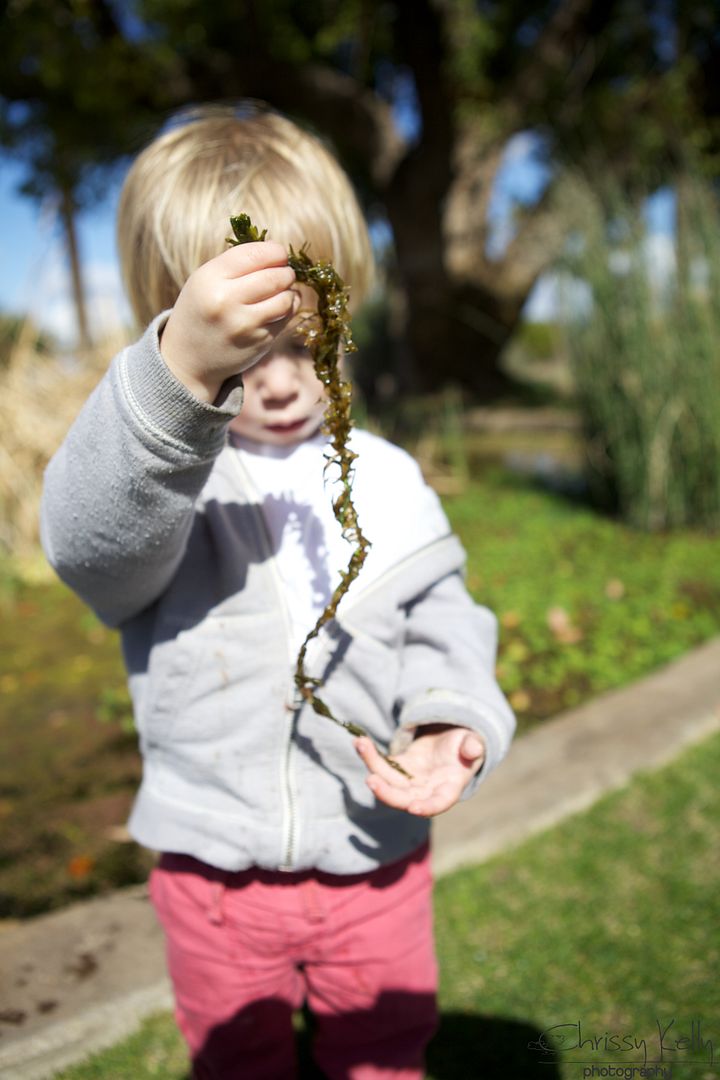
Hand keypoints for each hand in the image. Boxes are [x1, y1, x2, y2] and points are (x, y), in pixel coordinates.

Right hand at [159, 241, 299, 402]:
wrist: (189, 357)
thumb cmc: (201, 310)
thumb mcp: (205, 280)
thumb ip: (237, 264)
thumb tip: (278, 252)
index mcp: (210, 279)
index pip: (255, 255)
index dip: (274, 251)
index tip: (279, 254)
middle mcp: (227, 301)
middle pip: (275, 276)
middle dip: (285, 272)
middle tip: (284, 273)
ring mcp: (245, 325)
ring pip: (286, 299)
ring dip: (289, 291)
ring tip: (281, 290)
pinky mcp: (259, 342)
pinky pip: (286, 318)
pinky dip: (288, 309)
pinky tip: (278, 307)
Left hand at [354, 724, 485, 816]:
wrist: (450, 743)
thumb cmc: (465, 745)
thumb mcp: (472, 743)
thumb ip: (472, 747)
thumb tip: (473, 749)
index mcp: (448, 789)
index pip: (438, 803)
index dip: (426, 807)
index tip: (412, 807)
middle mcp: (425, 791)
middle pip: (404, 799)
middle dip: (387, 793)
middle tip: (371, 780)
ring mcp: (409, 782)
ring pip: (388, 782)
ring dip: (373, 767)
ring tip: (361, 745)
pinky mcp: (397, 769)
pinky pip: (381, 766)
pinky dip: (369, 756)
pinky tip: (360, 742)